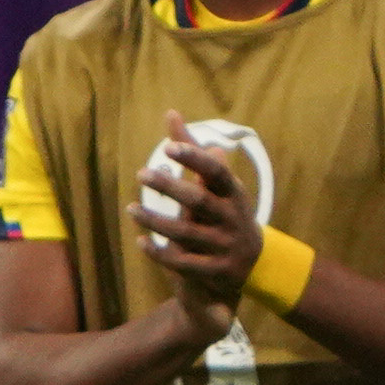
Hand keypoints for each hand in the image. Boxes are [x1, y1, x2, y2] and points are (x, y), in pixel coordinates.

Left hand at [132, 110, 260, 301]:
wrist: (253, 264)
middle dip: (171, 187)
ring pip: (186, 233)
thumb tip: (171, 114)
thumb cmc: (226, 212)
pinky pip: (184, 263)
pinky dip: (160, 253)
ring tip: (131, 208)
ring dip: (156, 221)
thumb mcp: (217, 184)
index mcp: (234, 194)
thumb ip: (192, 152)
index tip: (169, 147)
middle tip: (141, 173)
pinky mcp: (215, 271)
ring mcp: (224, 245)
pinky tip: (140, 241)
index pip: (217, 172)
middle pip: (199, 201)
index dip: (194, 159)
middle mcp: (231, 218)